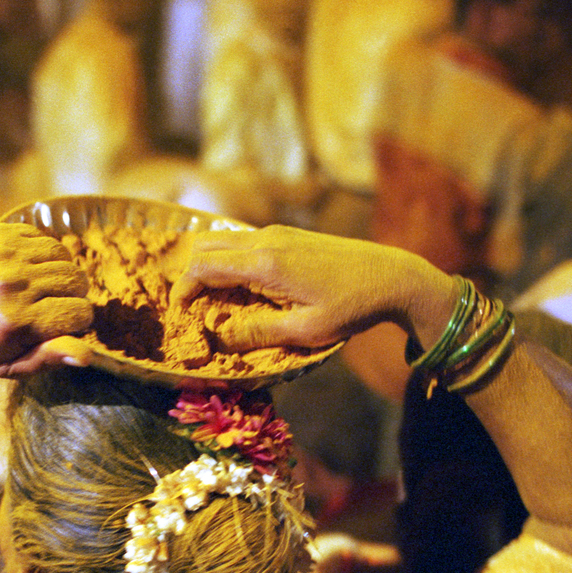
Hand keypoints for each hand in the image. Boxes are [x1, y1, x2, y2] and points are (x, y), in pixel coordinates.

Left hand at [0, 223, 92, 375]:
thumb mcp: (10, 365)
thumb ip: (49, 359)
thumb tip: (88, 355)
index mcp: (17, 321)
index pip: (81, 313)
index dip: (77, 321)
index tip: (61, 324)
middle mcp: (11, 285)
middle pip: (76, 280)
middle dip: (73, 295)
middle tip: (52, 304)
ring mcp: (4, 254)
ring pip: (64, 255)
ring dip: (60, 272)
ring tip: (42, 285)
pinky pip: (44, 238)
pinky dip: (44, 253)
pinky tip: (28, 268)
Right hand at [170, 225, 454, 350]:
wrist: (392, 275)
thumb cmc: (352, 307)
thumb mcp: (307, 331)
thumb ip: (259, 333)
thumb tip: (221, 340)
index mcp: (265, 263)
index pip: (204, 266)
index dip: (183, 289)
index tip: (179, 312)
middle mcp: (266, 239)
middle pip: (206, 245)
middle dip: (190, 274)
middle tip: (191, 306)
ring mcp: (277, 232)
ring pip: (223, 239)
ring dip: (209, 265)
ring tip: (213, 299)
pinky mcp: (288, 234)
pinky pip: (242, 241)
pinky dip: (229, 259)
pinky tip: (240, 285)